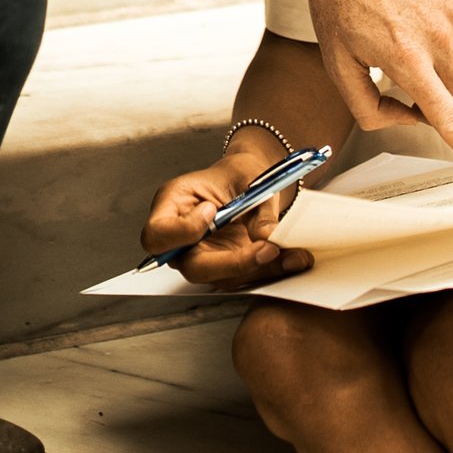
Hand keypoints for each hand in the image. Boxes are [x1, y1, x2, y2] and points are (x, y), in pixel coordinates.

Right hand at [140, 161, 312, 292]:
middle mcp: (182, 239)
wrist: (250, 182)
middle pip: (191, 267)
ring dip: (259, 269)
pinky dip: (271, 270)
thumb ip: (257, 207)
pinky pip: (245, 278)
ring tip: (291, 254)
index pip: (158, 234)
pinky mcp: (227, 269)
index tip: (211, 212)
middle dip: (231, 263)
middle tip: (265, 249)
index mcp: (171, 206)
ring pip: (223, 279)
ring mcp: (203, 257)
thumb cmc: (238, 173)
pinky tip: (294, 258)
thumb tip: (266, 238)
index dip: (181, 232)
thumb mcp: (249, 177)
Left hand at [272, 0, 452, 189]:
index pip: (451, 122)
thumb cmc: (338, 1)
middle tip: (414, 83)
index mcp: (405, 60)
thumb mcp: (337, 65)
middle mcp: (437, 35)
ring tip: (420, 46)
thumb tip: (410, 118)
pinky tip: (440, 26)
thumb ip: (370, 107)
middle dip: (447, 103)